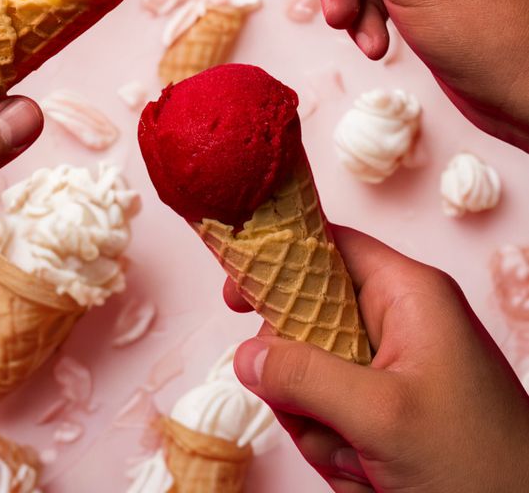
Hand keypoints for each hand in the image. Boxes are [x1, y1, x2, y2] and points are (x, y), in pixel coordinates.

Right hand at [233, 226, 528, 492]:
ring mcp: (396, 369)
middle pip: (308, 324)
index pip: (328, 247)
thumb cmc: (479, 464)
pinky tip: (370, 474)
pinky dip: (339, 449)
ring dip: (322, 427)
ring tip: (363, 461)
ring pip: (315, 379)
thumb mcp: (381, 416)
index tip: (236, 296)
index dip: (278, 263)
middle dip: (305, 383)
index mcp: (408, 294)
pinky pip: (334, 415)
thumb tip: (244, 356)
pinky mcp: (392, 409)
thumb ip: (305, 377)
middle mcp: (401, 322)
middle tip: (332, 423)